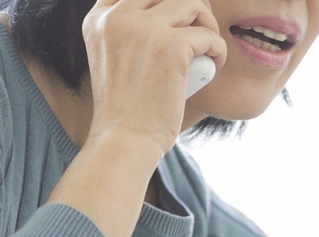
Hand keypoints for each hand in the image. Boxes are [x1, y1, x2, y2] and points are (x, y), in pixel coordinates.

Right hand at [79, 0, 229, 156]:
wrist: (124, 140)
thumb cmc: (125, 110)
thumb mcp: (112, 59)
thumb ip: (127, 33)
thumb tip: (163, 15)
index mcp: (100, 18)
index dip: (161, 2)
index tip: (177, 21)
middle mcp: (119, 16)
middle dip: (190, 6)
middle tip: (199, 30)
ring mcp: (145, 29)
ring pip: (192, 3)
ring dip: (208, 22)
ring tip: (208, 48)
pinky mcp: (171, 47)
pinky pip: (209, 34)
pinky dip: (218, 49)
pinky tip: (215, 63)